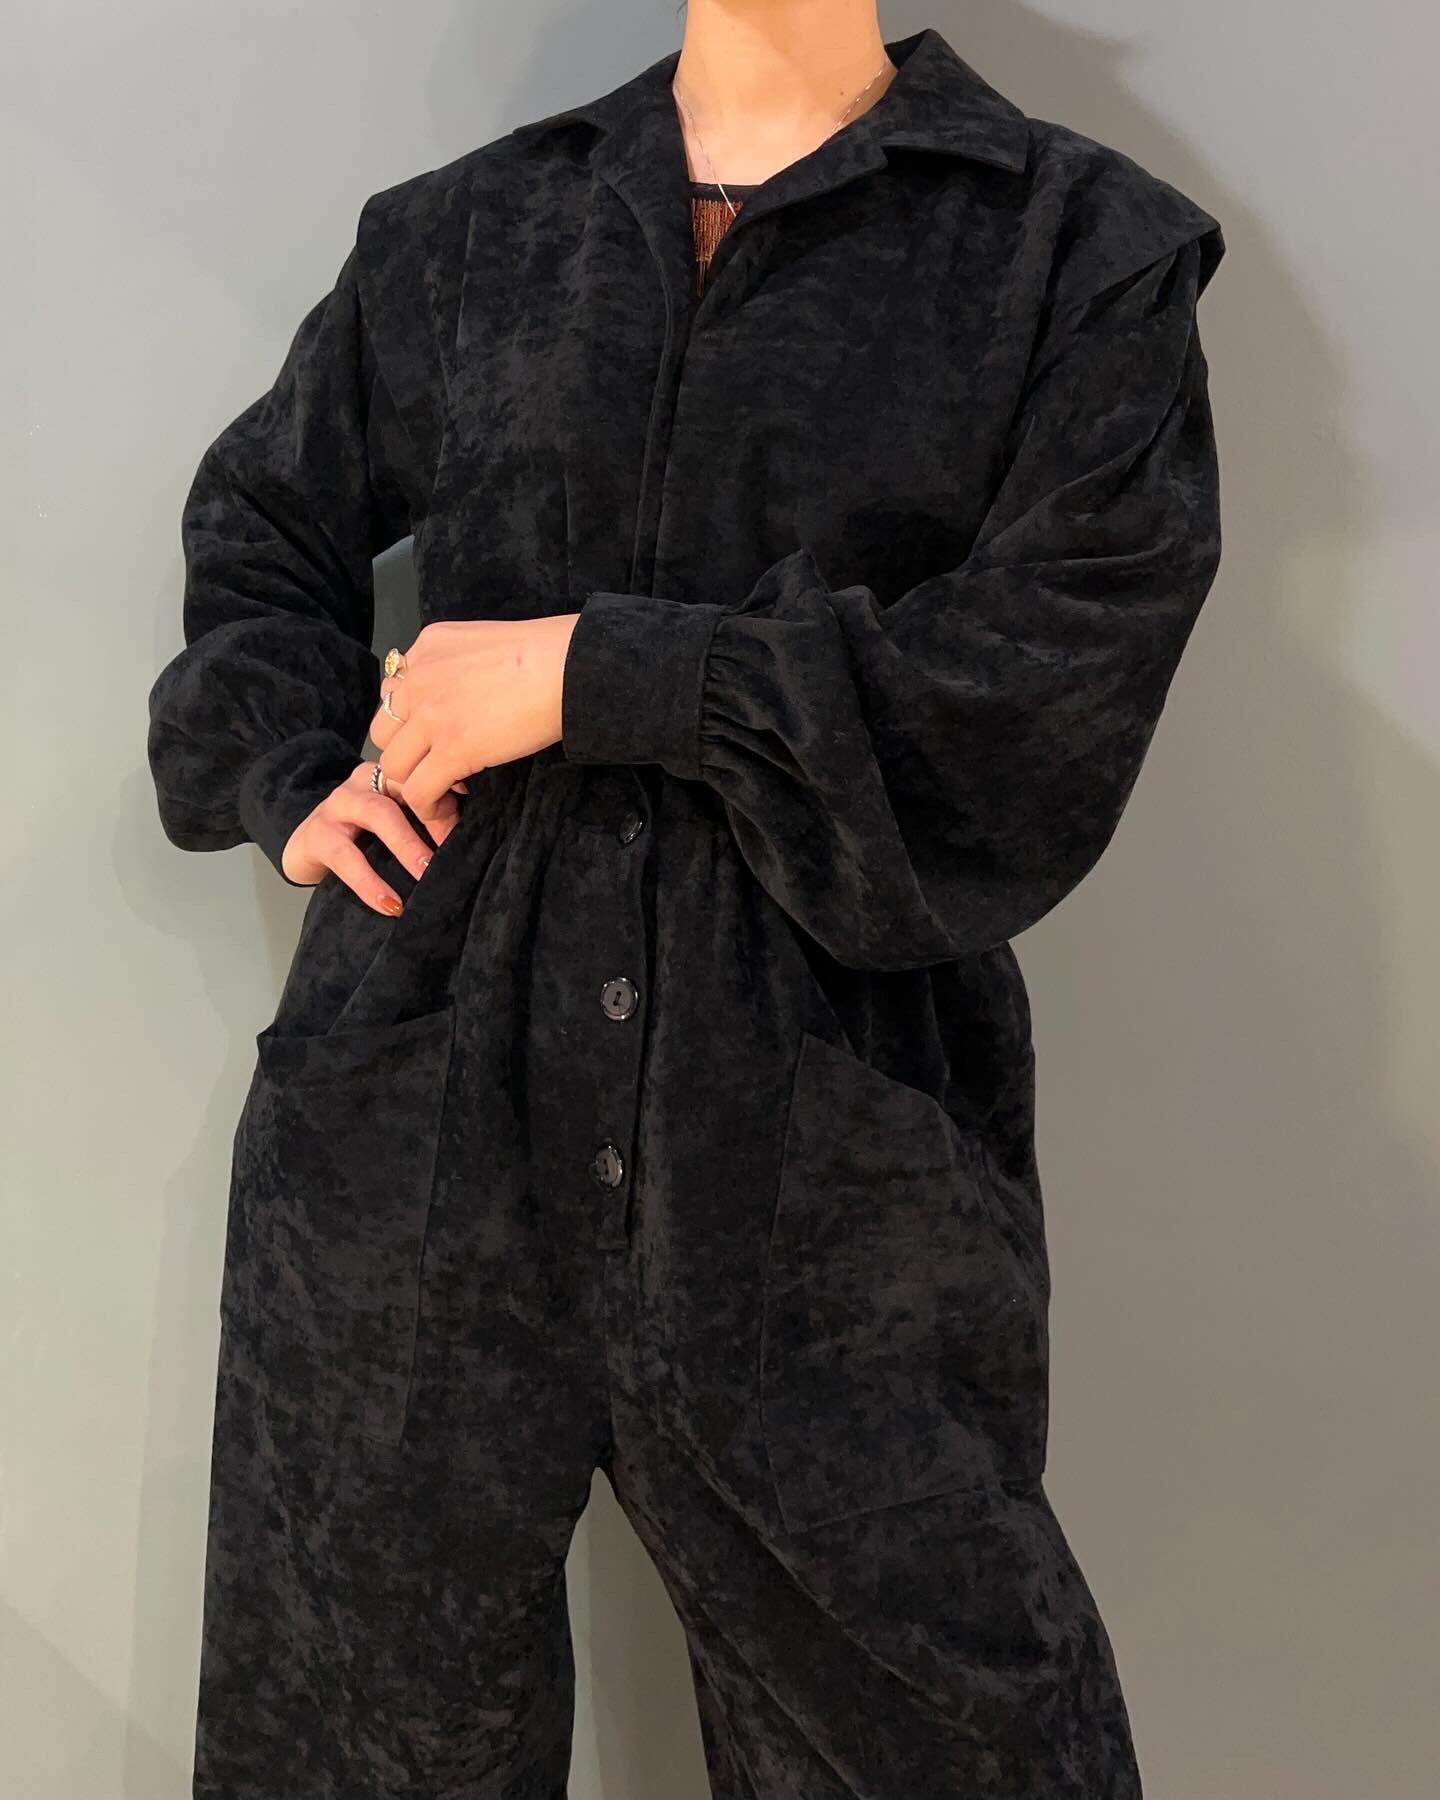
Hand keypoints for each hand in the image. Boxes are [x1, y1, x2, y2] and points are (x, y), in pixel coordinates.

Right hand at [280, 761, 461, 912]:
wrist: (304, 849)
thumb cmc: (359, 839)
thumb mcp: (395, 826)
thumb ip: (425, 823)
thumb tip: (471, 840)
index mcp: (388, 775)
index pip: (423, 775)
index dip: (448, 797)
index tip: (473, 826)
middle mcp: (363, 781)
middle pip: (405, 788)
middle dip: (434, 817)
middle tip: (454, 849)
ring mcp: (336, 805)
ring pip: (378, 813)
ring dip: (407, 845)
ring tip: (426, 874)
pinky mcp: (316, 835)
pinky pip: (345, 856)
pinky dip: (369, 882)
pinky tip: (388, 904)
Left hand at [368, 614, 579, 830]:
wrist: (568, 666)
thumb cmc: (549, 654)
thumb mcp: (486, 643)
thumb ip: (461, 667)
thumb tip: (466, 700)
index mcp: (428, 647)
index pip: (394, 693)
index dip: (411, 724)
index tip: (436, 741)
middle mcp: (419, 678)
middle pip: (383, 731)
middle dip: (406, 754)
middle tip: (436, 767)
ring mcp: (431, 714)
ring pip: (393, 765)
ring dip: (415, 783)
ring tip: (445, 791)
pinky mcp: (453, 748)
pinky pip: (419, 791)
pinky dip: (430, 810)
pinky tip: (450, 809)